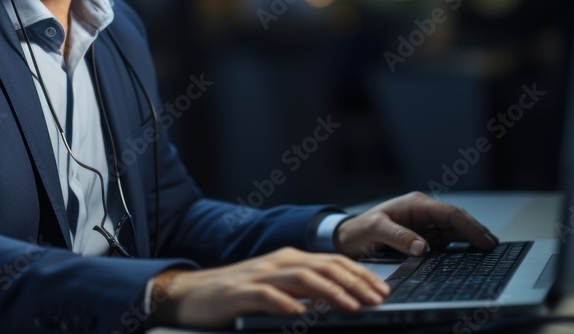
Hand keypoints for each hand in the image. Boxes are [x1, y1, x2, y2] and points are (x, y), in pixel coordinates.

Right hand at [151, 247, 389, 328]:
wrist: (190, 295)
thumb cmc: (237, 295)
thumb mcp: (276, 289)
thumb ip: (304, 291)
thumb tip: (341, 301)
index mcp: (289, 259)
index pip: (332, 261)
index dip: (360, 275)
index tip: (383, 291)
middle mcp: (277, 261)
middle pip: (322, 266)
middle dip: (354, 283)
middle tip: (378, 299)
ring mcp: (257, 275)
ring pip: (300, 277)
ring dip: (329, 292)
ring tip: (351, 307)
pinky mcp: (239, 292)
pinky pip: (265, 296)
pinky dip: (285, 304)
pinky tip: (300, 315)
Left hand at [334, 191, 498, 258]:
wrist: (347, 237)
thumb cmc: (359, 229)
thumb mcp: (375, 230)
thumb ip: (398, 237)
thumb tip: (423, 247)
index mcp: (416, 204)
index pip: (449, 213)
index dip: (469, 226)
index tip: (484, 239)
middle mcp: (424, 212)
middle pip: (457, 221)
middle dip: (476, 231)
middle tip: (493, 246)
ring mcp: (425, 225)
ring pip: (454, 231)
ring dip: (470, 239)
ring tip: (488, 251)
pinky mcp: (423, 237)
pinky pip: (446, 242)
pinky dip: (459, 248)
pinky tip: (470, 256)